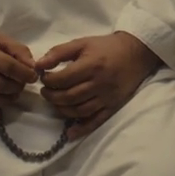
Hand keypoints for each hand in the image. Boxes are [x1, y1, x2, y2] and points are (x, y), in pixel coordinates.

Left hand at [35, 31, 158, 139]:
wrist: (136, 53)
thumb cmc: (106, 47)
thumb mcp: (82, 43)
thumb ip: (59, 52)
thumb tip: (38, 64)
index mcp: (91, 66)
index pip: (63, 79)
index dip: (48, 80)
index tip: (43, 78)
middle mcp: (99, 84)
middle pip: (69, 97)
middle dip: (52, 96)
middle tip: (45, 91)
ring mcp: (107, 97)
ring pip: (79, 110)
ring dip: (62, 109)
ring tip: (55, 102)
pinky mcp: (113, 106)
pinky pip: (96, 121)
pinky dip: (82, 129)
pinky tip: (70, 132)